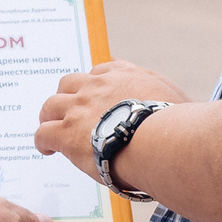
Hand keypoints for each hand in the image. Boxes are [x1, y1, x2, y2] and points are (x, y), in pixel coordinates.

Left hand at [34, 59, 192, 181]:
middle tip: (68, 112)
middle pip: (70, 83)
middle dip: (67, 97)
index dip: (95, 86)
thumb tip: (176, 111)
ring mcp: (79, 108)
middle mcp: (97, 86)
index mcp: (124, 75)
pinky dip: (43, 140)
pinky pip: (44, 132)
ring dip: (49, 116)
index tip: (94, 97)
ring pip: (51, 105)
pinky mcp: (67, 133)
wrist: (162, 140)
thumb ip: (167, 99)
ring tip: (50, 128)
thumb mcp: (176, 99)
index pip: (101, 71)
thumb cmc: (177, 125)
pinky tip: (47, 150)